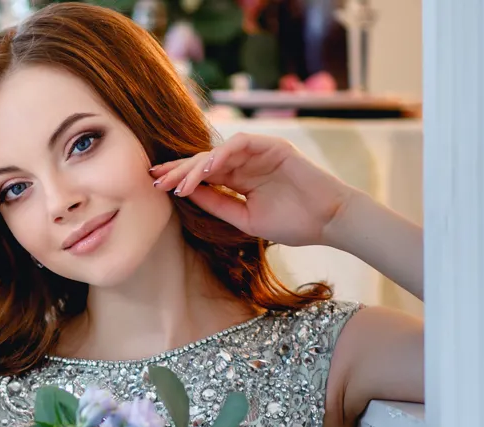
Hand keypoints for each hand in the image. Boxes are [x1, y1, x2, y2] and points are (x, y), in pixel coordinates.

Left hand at [149, 133, 359, 248]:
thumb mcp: (244, 219)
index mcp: (237, 180)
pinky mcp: (273, 147)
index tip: (155, 186)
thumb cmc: (291, 223)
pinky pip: (241, 144)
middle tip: (155, 179)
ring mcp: (259, 153)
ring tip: (178, 184)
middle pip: (203, 162)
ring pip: (217, 153)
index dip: (178, 179)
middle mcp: (244, 164)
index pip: (201, 176)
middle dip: (177, 170)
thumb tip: (185, 194)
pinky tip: (207, 169)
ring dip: (195, 167)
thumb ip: (217, 204)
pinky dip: (222, 154)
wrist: (328, 222)